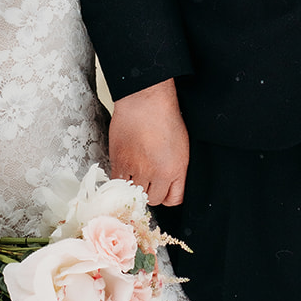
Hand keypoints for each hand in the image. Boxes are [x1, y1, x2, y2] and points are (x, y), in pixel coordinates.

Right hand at [108, 79, 188, 206]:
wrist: (145, 100)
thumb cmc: (165, 117)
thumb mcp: (182, 147)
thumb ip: (177, 170)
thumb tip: (170, 185)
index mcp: (176, 170)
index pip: (173, 200)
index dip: (168, 196)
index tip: (163, 190)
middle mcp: (157, 173)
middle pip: (153, 200)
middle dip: (151, 192)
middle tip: (148, 180)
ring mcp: (137, 169)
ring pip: (135, 194)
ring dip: (135, 187)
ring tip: (136, 174)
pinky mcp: (119, 162)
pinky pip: (119, 183)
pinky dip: (121, 180)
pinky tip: (125, 170)